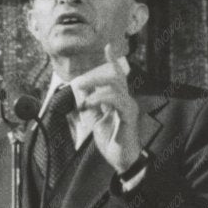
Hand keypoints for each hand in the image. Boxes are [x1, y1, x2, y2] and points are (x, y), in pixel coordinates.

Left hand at [70, 41, 142, 173]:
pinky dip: (99, 99)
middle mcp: (126, 100)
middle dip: (94, 75)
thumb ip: (88, 106)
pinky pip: (116, 99)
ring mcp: (129, 106)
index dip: (113, 61)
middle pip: (114, 76)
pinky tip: (88, 105)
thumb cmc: (112, 141)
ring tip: (82, 98)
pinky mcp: (129, 115)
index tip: (108, 46)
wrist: (123, 160)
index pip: (117, 76)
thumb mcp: (94, 121)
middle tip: (79, 83)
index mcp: (119, 100)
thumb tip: (79, 92)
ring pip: (114, 85)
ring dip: (94, 88)